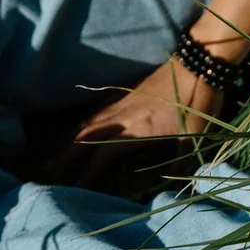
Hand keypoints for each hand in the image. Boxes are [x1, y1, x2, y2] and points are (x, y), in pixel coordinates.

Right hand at [40, 55, 222, 190]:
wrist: (199, 62)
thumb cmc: (198, 100)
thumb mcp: (194, 136)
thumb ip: (180, 162)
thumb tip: (176, 188)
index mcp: (136, 130)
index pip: (103, 155)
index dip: (89, 172)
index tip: (76, 187)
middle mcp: (123, 116)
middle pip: (86, 136)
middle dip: (67, 154)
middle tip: (50, 169)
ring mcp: (123, 101)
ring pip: (89, 121)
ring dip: (72, 137)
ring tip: (59, 151)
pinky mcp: (128, 91)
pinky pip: (98, 109)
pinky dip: (86, 120)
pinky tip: (84, 124)